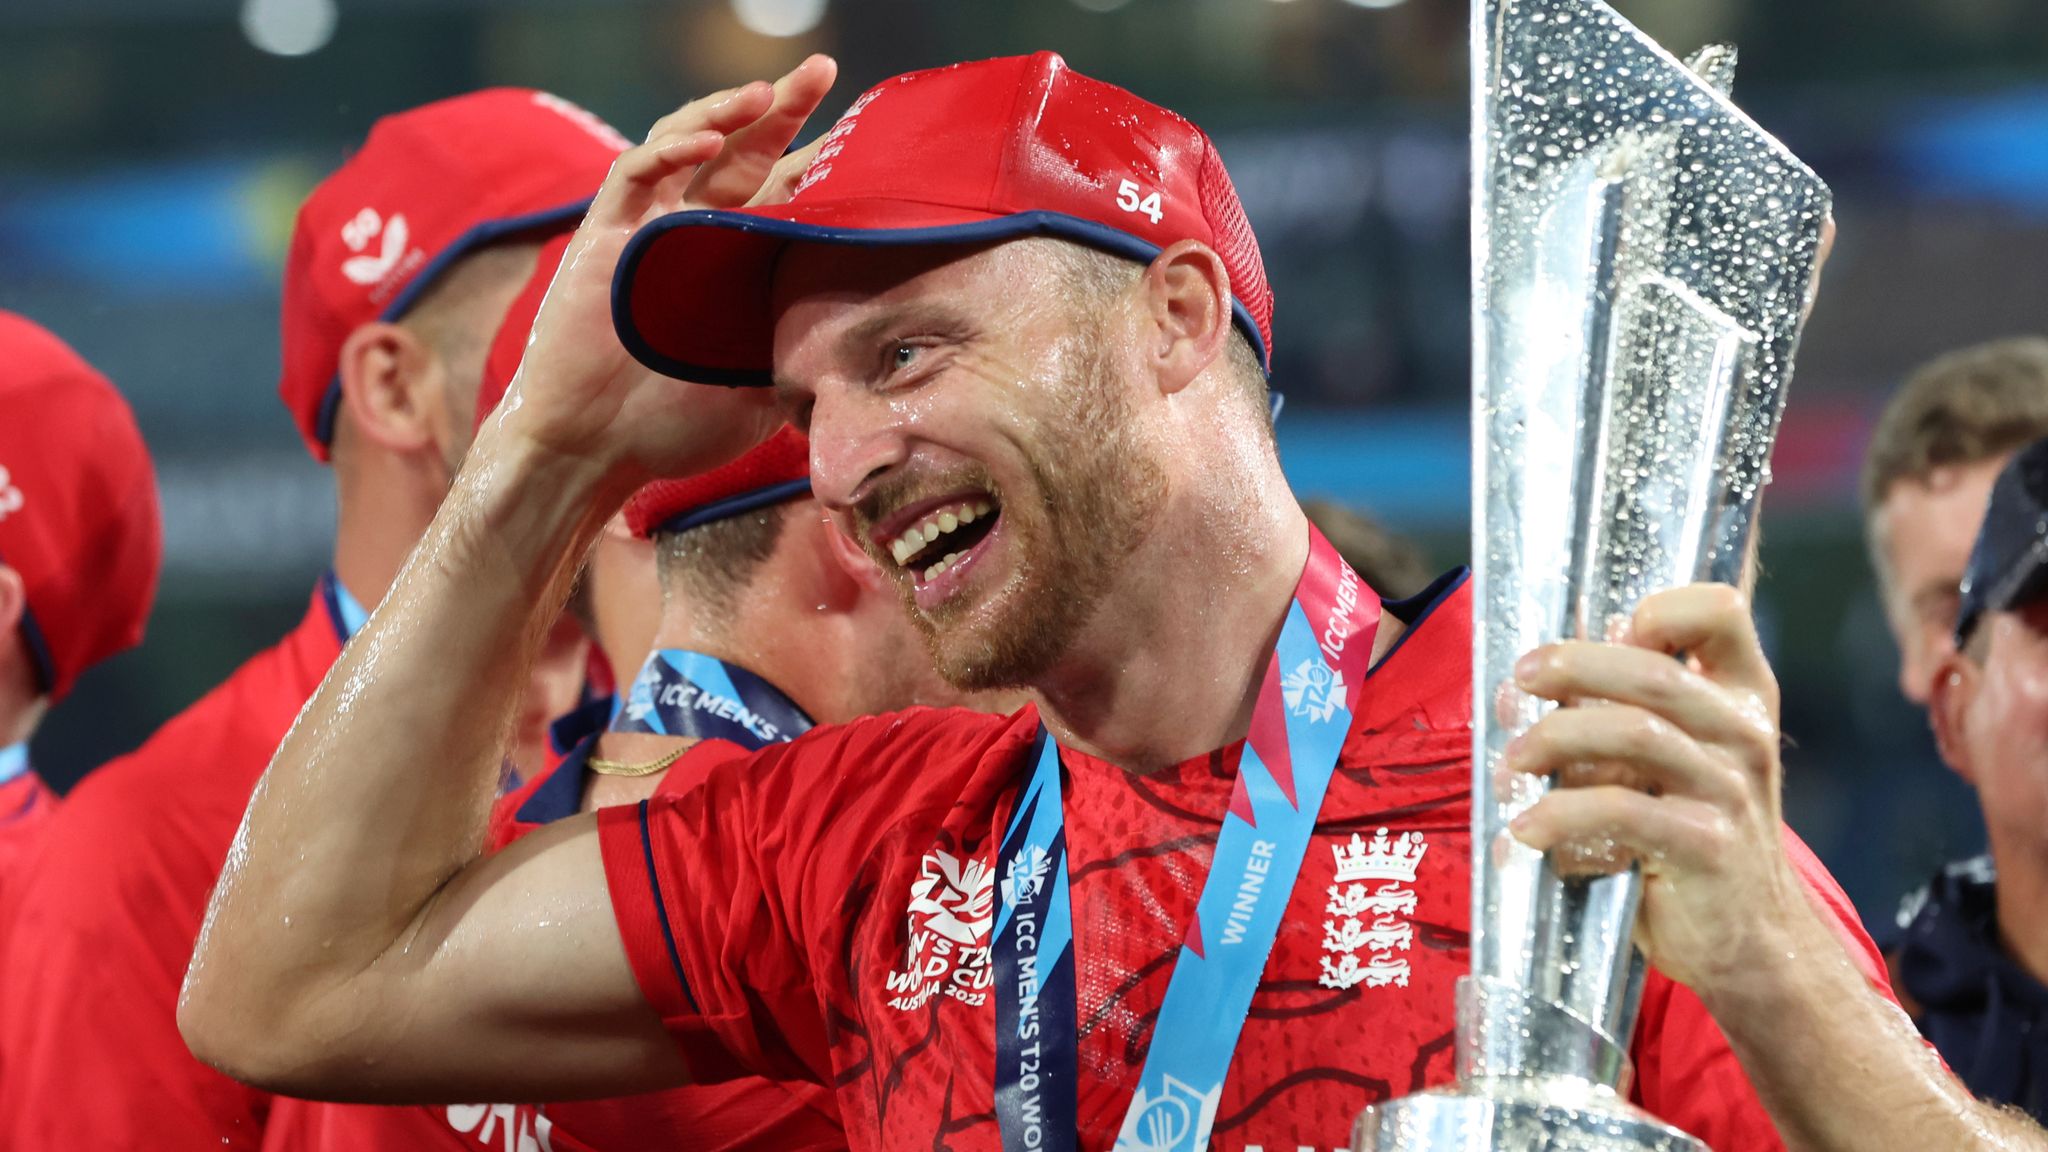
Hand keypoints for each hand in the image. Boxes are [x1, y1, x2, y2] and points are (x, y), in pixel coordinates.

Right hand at [500, 55, 838, 492]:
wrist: (595, 452)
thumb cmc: (673, 427)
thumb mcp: (762, 387)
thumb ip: (804, 355)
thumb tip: (877, 350)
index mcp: (734, 261)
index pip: (781, 191)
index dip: (817, 157)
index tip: (868, 134)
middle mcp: (693, 232)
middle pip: (742, 150)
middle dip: (781, 108)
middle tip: (821, 71)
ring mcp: (647, 228)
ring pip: (687, 142)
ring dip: (727, 111)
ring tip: (768, 92)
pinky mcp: (603, 235)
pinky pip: (636, 173)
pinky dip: (671, 149)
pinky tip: (709, 137)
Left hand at [1503, 584, 1818, 992]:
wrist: (1749, 943)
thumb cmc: (1688, 841)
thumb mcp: (1672, 766)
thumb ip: (1623, 715)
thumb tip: (1524, 682)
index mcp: (1739, 697)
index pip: (1721, 613)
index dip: (1661, 605)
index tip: (1606, 624)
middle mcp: (1743, 733)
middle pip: (1653, 670)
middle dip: (1571, 666)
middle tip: (1519, 682)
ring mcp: (1730, 789)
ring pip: (1634, 732)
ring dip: (1554, 739)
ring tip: (1510, 763)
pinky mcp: (1707, 846)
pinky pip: (1622, 810)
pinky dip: (1558, 814)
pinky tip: (1525, 830)